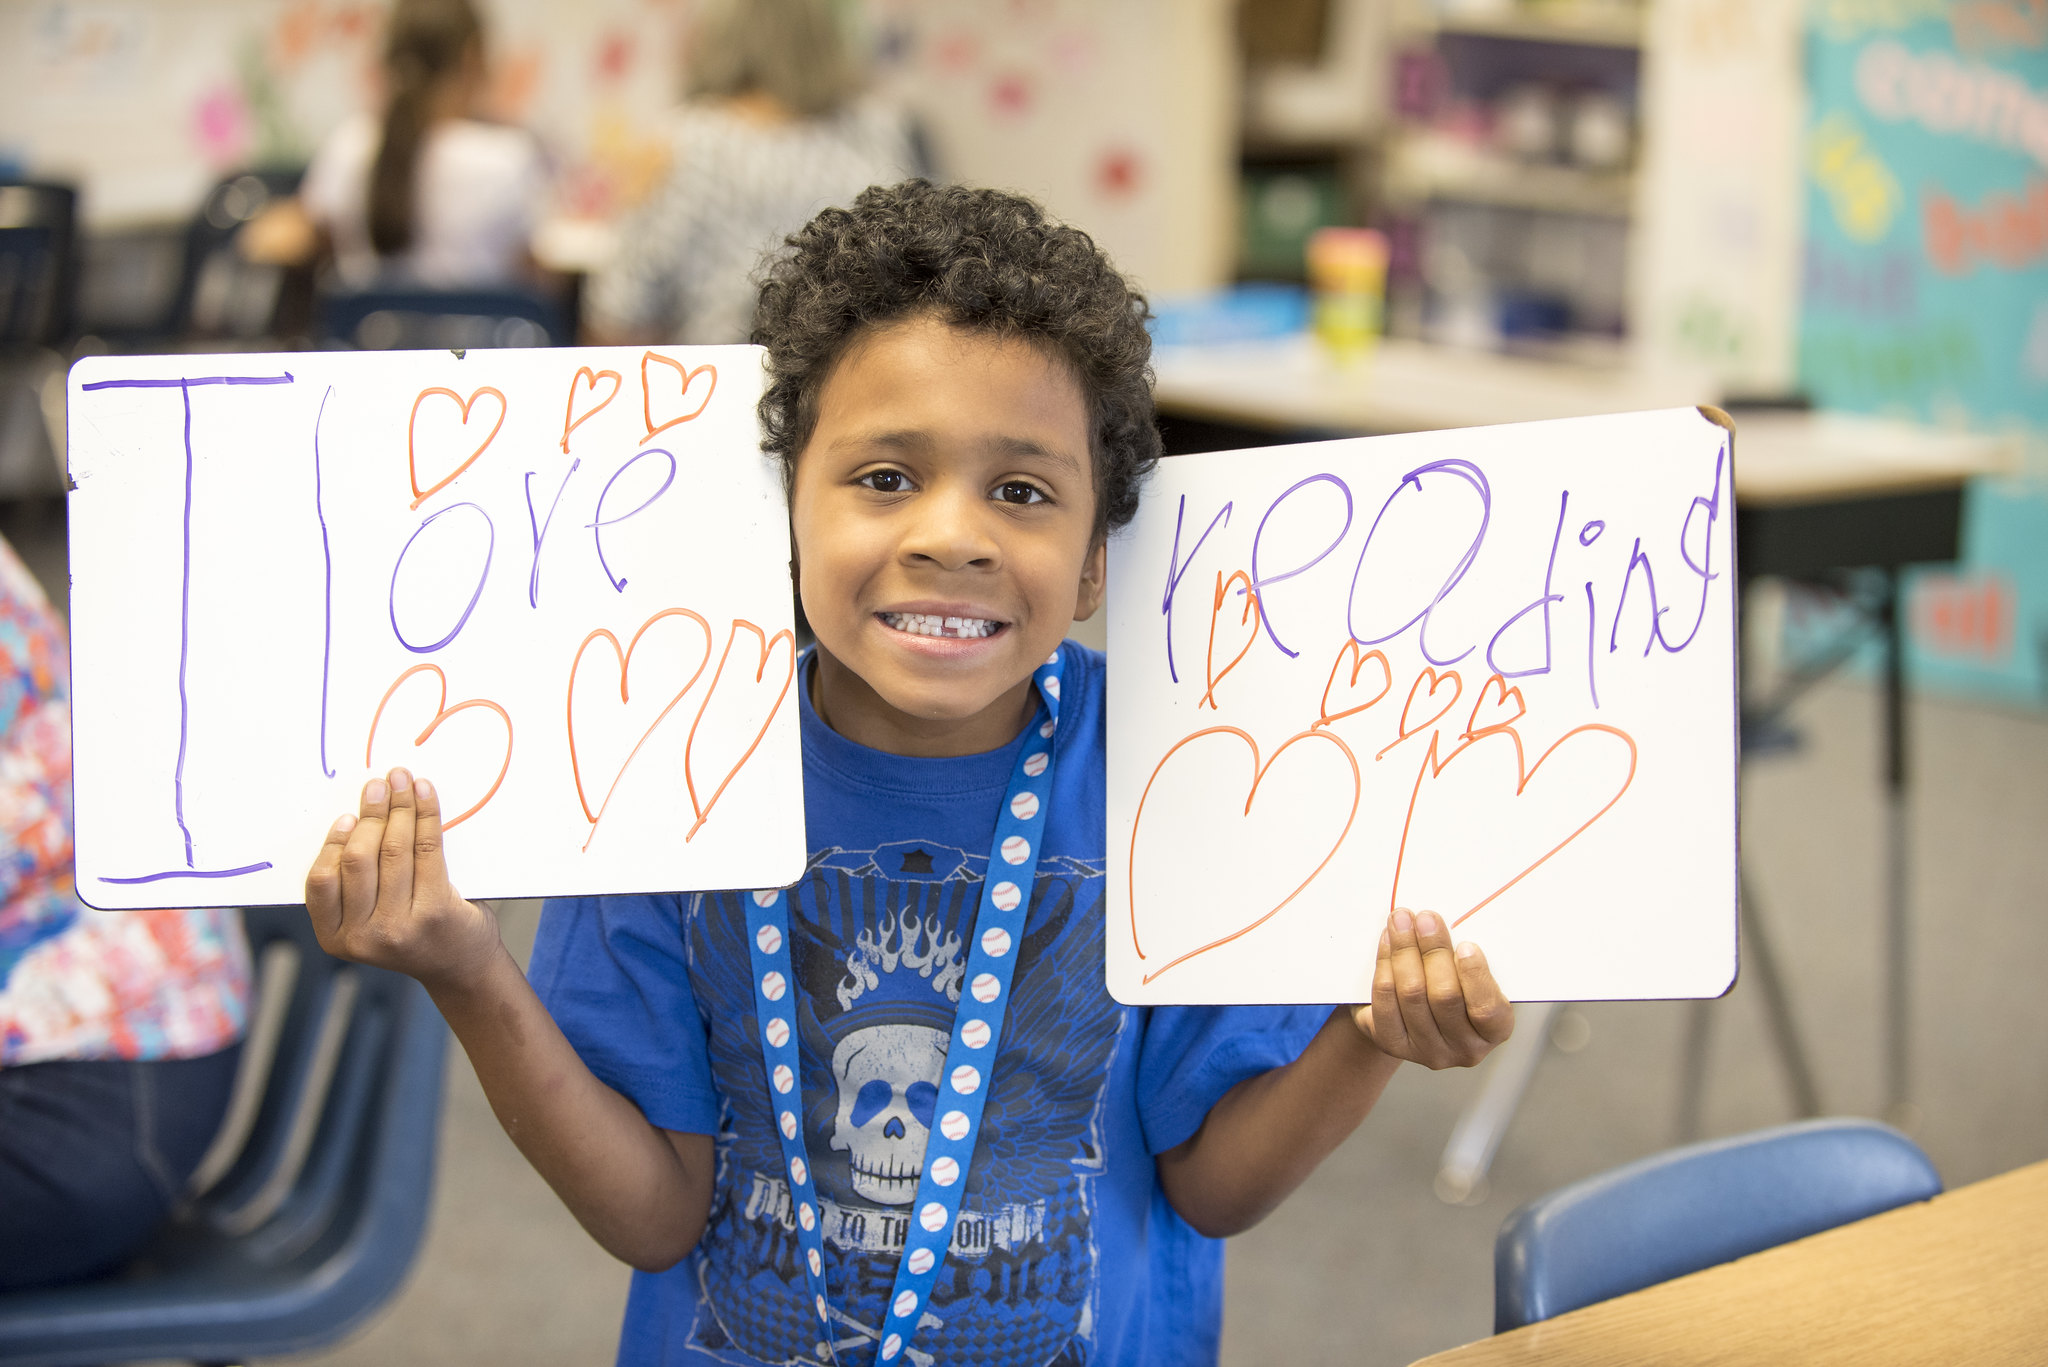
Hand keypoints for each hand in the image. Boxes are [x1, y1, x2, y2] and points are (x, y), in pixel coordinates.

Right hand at [304, 767, 500, 991]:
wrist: (461, 967)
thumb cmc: (414, 933)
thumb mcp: (369, 921)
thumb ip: (355, 886)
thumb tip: (358, 817)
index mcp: (336, 938)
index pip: (321, 882)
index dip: (333, 843)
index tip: (347, 815)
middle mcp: (363, 937)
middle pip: (358, 860)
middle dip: (369, 815)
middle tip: (377, 785)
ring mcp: (399, 927)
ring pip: (393, 850)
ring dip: (398, 807)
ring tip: (401, 781)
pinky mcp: (435, 911)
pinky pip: (427, 849)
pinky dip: (425, 814)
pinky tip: (424, 793)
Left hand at [1350, 907, 1512, 1068]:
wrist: (1418, 1015)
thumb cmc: (1457, 986)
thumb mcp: (1474, 976)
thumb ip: (1468, 958)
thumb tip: (1444, 926)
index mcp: (1495, 1030)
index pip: (1487, 1009)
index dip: (1475, 976)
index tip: (1466, 945)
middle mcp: (1465, 1049)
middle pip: (1444, 996)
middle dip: (1433, 950)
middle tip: (1425, 918)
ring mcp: (1428, 1051)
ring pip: (1411, 995)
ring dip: (1404, 951)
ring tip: (1401, 921)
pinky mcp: (1394, 1043)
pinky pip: (1385, 1001)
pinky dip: (1384, 966)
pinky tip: (1387, 943)